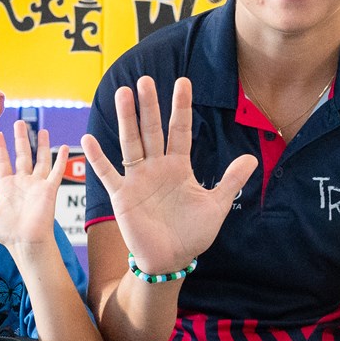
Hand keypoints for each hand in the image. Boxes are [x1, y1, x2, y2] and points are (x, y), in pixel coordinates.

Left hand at [0, 121, 66, 253]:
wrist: (26, 242)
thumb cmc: (9, 233)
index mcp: (8, 187)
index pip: (3, 163)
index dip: (1, 149)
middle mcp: (23, 183)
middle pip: (22, 155)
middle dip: (21, 139)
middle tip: (19, 123)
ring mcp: (37, 185)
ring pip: (41, 160)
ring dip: (41, 145)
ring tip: (41, 130)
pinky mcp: (49, 189)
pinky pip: (56, 172)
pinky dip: (61, 160)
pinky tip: (65, 147)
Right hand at [81, 76, 256, 274]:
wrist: (171, 260)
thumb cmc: (193, 233)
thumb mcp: (216, 206)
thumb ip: (230, 181)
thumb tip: (252, 158)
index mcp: (179, 166)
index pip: (180, 129)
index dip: (181, 107)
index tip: (183, 82)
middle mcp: (156, 167)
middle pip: (151, 130)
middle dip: (149, 105)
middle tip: (145, 80)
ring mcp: (137, 179)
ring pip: (130, 143)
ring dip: (126, 119)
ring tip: (122, 94)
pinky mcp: (122, 196)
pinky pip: (108, 174)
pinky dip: (97, 158)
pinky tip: (87, 139)